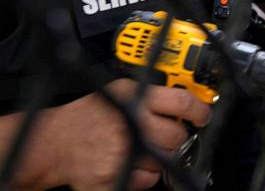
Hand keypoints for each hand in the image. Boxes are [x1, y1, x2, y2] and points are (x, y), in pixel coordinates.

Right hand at [49, 78, 210, 189]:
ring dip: (158, 158)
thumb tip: (189, 101)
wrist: (53, 142)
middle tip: (163, 135)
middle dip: (175, 138)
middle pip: (177, 136)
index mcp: (135, 98)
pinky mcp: (113, 176)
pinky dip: (142, 175)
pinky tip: (127, 163)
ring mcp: (122, 152)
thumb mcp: (123, 90)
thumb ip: (154, 93)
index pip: (182, 102)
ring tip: (137, 148)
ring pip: (164, 160)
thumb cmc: (89, 115)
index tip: (203, 115)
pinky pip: (147, 181)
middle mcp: (130, 124)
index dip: (200, 110)